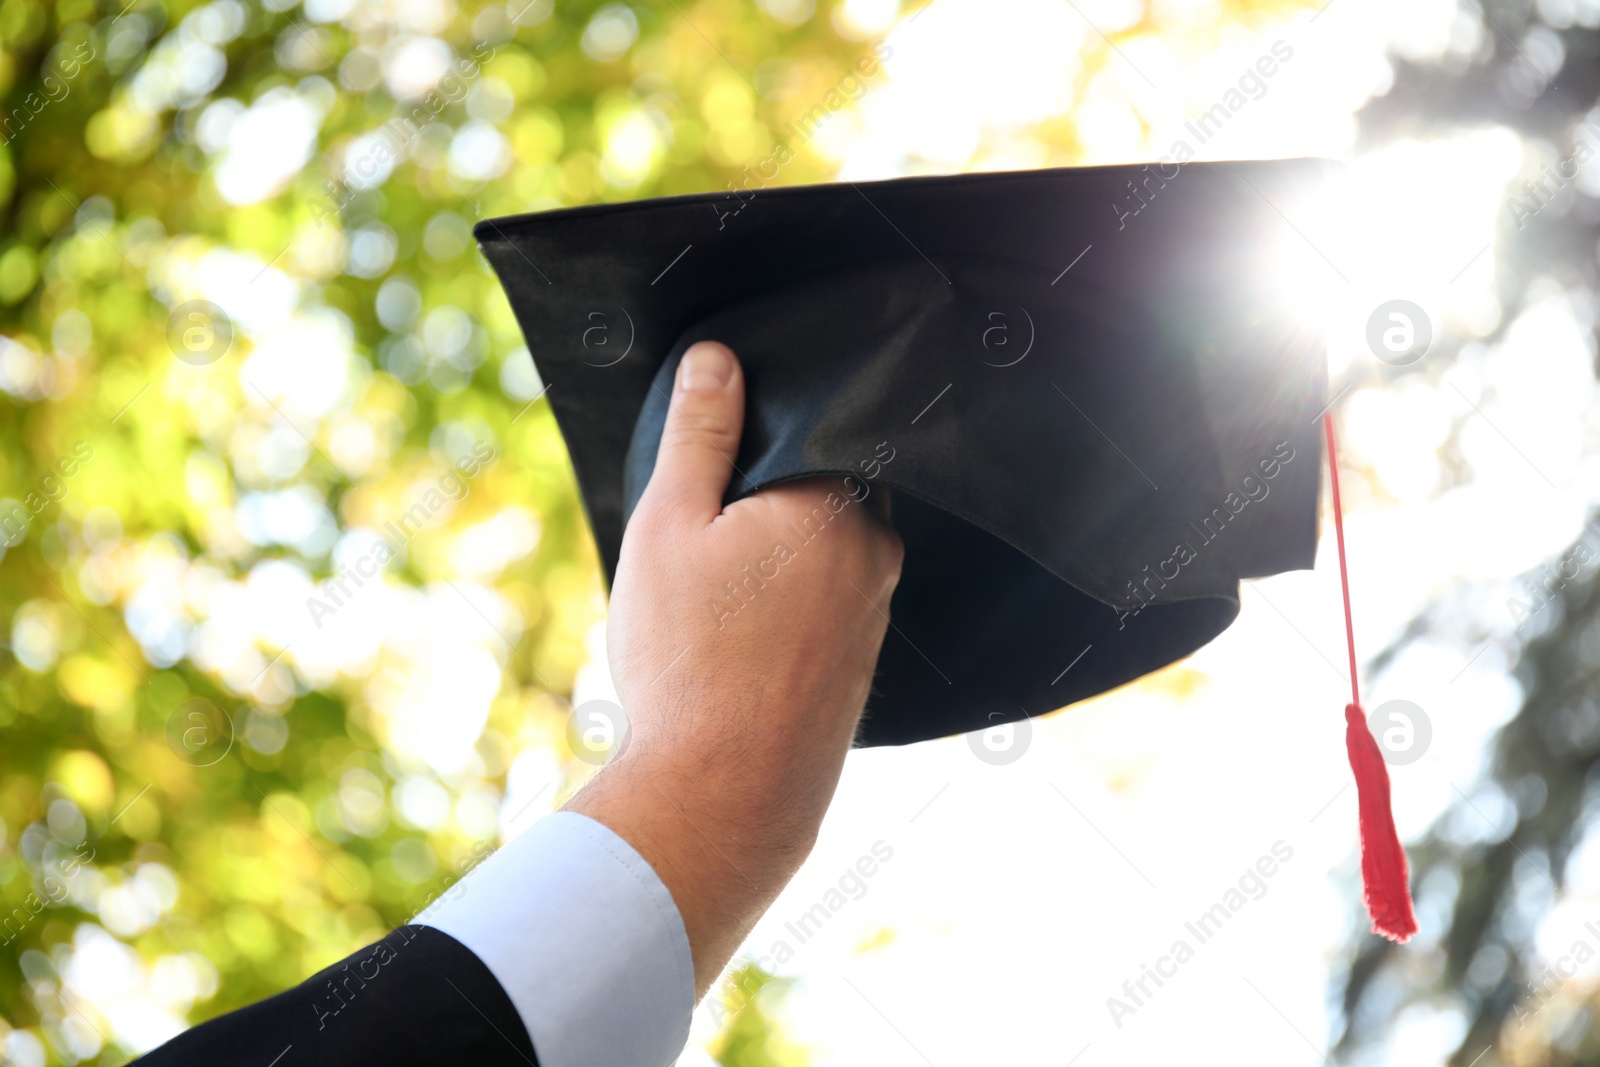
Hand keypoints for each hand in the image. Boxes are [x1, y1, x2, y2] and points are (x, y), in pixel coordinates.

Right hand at [564, 340, 903, 996]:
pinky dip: (780, 614)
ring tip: (707, 613)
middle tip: (693, 556)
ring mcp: (875, 612)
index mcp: (835, 503)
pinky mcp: (862, 663)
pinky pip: (822, 609)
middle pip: (812, 493)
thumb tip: (719, 359)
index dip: (744, 449)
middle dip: (754, 510)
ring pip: (816, 556)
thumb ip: (699, 436)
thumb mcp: (670, 527)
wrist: (725, 797)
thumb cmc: (689, 661)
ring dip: (767, 566)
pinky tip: (734, 650)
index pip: (804, 434)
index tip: (701, 484)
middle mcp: (875, 552)